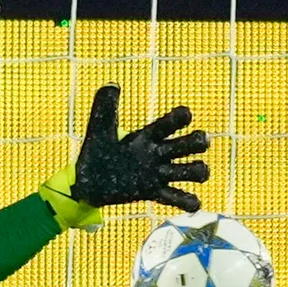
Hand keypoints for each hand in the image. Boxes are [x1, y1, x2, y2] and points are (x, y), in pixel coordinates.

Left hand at [64, 84, 209, 211]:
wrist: (89, 183)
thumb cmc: (97, 152)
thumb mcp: (99, 129)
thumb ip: (104, 107)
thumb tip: (112, 84)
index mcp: (147, 136)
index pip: (169, 124)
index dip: (180, 118)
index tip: (185, 115)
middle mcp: (158, 154)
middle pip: (190, 144)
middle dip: (198, 141)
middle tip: (199, 142)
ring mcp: (159, 174)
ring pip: (192, 171)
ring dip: (199, 170)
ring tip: (193, 171)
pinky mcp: (155, 193)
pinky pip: (179, 199)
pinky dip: (189, 202)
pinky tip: (191, 202)